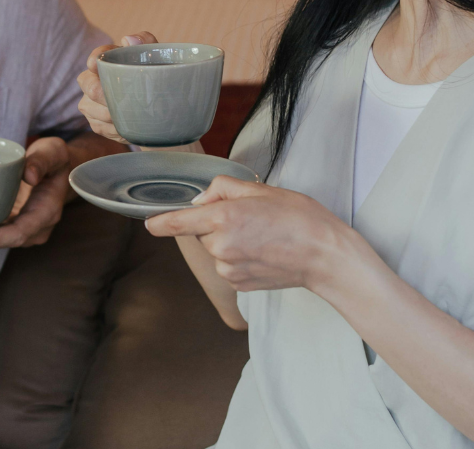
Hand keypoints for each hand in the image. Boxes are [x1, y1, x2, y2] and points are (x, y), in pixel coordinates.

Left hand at [0, 136, 72, 248]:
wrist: (58, 167)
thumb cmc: (55, 158)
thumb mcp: (53, 152)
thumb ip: (41, 162)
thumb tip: (29, 176)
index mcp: (47, 212)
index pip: (20, 233)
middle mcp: (35, 227)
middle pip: (2, 241)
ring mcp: (23, 227)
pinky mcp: (12, 222)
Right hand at [76, 31, 157, 143]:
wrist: (159, 110)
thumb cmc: (153, 77)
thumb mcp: (155, 58)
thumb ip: (146, 41)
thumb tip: (128, 39)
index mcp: (107, 61)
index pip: (96, 56)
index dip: (94, 59)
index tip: (95, 64)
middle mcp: (92, 80)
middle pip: (89, 86)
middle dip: (104, 94)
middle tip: (124, 99)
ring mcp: (91, 103)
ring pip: (93, 109)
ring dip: (113, 114)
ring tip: (132, 115)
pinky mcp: (96, 123)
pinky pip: (101, 127)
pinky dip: (116, 128)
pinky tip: (128, 126)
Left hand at [145, 176, 348, 292]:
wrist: (324, 255)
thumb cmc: (298, 218)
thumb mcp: (260, 189)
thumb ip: (222, 188)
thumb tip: (200, 201)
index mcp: (224, 217)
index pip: (179, 222)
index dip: (161, 222)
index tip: (149, 223)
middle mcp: (220, 246)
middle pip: (201, 232)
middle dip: (215, 223)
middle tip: (249, 217)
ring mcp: (228, 269)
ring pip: (215, 250)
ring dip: (228, 242)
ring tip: (261, 236)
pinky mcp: (238, 285)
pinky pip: (227, 266)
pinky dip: (238, 258)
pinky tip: (262, 253)